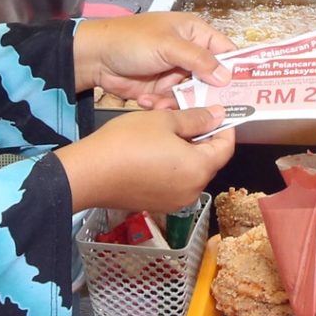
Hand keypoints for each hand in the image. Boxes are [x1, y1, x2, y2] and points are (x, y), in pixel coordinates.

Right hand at [53, 107, 233, 213]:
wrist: (89, 173)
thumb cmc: (126, 143)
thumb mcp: (164, 120)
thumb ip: (196, 118)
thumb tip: (218, 115)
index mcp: (199, 169)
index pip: (226, 147)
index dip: (224, 127)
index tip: (215, 112)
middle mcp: (192, 190)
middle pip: (209, 160)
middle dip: (202, 137)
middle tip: (186, 117)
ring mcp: (175, 200)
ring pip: (191, 170)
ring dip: (185, 150)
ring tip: (166, 131)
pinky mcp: (158, 204)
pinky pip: (175, 181)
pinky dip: (172, 165)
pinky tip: (155, 149)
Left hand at [73, 12, 232, 105]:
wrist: (95, 57)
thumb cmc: (130, 40)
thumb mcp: (167, 45)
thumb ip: (198, 60)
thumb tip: (226, 76)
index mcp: (195, 34)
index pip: (226, 51)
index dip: (237, 68)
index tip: (246, 89)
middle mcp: (189, 54)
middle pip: (213, 79)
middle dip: (208, 93)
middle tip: (211, 108)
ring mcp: (175, 73)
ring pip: (193, 95)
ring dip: (180, 102)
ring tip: (163, 100)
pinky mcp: (162, 90)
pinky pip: (173, 104)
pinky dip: (162, 105)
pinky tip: (148, 100)